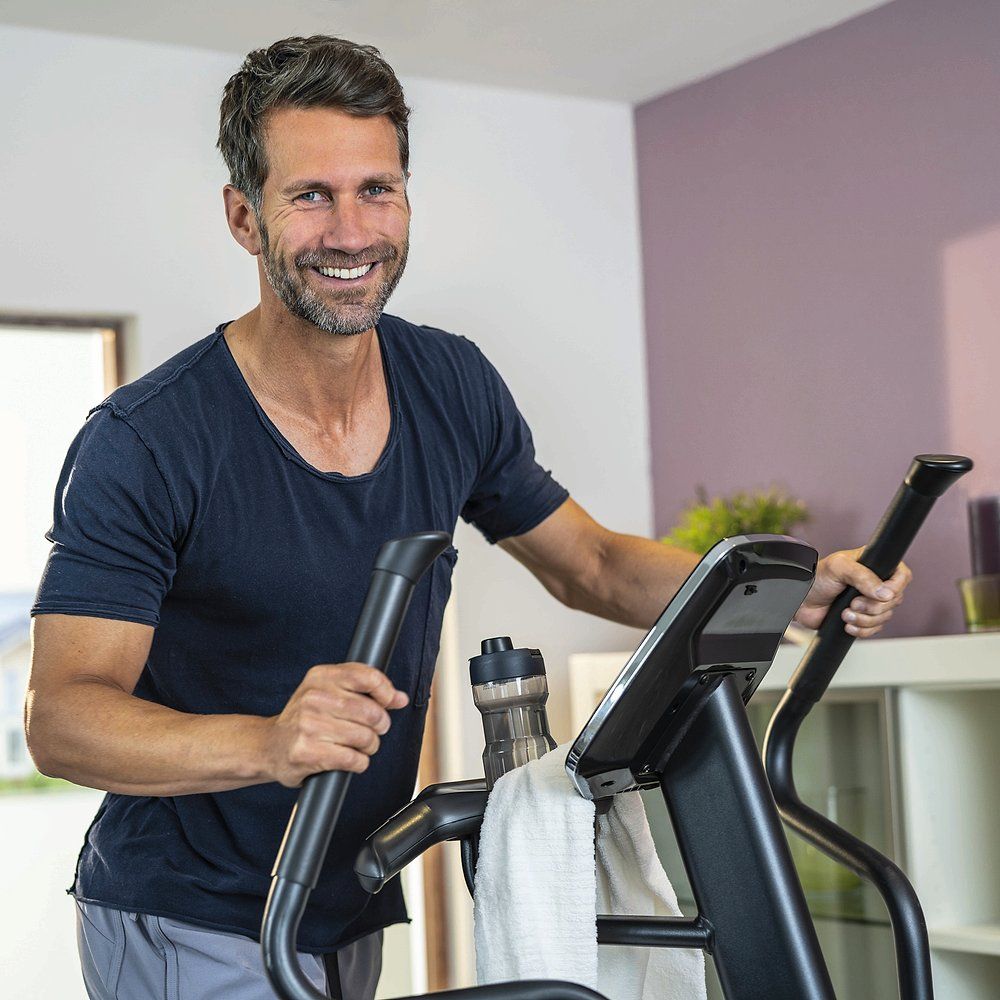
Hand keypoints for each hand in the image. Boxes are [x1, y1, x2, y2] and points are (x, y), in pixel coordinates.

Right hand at [264, 663, 408, 786]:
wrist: (269, 746)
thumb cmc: (306, 718)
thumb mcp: (330, 693)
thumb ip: (365, 691)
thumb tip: (400, 699)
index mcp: (320, 677)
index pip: (366, 677)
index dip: (386, 691)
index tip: (389, 701)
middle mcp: (313, 698)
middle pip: (371, 711)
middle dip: (381, 725)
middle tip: (375, 730)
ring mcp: (308, 725)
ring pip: (364, 737)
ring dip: (370, 746)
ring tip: (360, 746)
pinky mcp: (306, 752)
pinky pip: (352, 759)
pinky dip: (359, 762)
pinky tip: (350, 759)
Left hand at [794, 547, 911, 636]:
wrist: (800, 599)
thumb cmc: (816, 577)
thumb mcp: (838, 567)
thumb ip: (862, 576)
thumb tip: (885, 593)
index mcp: (874, 565)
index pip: (902, 576)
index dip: (896, 588)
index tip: (882, 594)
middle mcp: (875, 583)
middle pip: (894, 601)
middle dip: (873, 607)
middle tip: (853, 603)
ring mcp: (869, 602)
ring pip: (884, 617)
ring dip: (864, 619)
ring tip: (845, 613)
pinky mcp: (862, 618)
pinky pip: (874, 630)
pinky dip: (861, 630)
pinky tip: (847, 624)